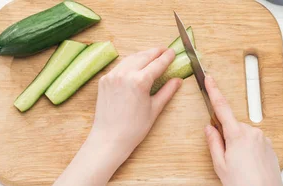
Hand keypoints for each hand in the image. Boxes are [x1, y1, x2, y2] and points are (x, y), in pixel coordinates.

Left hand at [54, 48, 182, 185]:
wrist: (109, 138)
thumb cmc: (134, 128)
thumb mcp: (155, 109)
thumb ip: (167, 91)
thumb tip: (178, 80)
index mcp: (140, 81)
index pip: (157, 63)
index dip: (167, 57)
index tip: (173, 52)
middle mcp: (125, 74)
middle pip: (144, 56)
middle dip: (155, 52)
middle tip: (164, 50)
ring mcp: (112, 76)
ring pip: (130, 58)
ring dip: (142, 55)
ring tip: (151, 55)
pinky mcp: (104, 80)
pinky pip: (119, 66)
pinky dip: (129, 63)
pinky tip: (135, 65)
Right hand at [203, 76, 282, 185]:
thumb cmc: (243, 184)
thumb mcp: (220, 164)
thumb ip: (213, 142)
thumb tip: (210, 128)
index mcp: (236, 134)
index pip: (222, 107)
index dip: (214, 91)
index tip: (209, 79)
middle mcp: (252, 132)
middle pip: (232, 126)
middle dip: (226, 137)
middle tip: (226, 158)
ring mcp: (262, 138)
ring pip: (243, 135)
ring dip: (238, 145)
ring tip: (239, 166)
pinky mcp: (269, 145)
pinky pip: (253, 142)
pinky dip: (248, 151)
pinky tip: (248, 165)